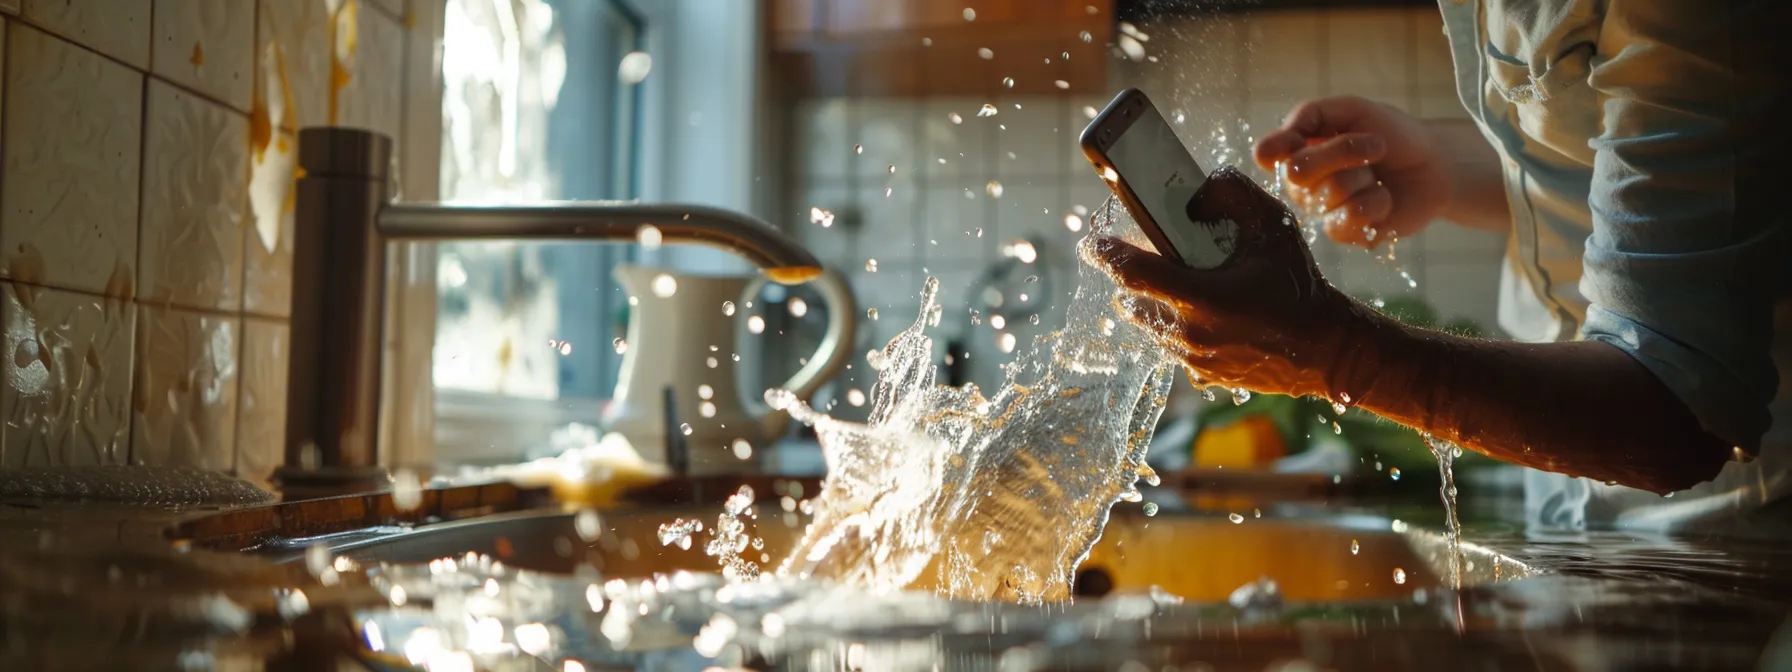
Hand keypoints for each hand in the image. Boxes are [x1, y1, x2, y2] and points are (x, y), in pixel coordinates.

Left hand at [1090, 168, 1382, 399]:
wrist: (1329, 349)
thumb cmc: (1300, 287)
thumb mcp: (1274, 227)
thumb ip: (1234, 194)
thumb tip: (1199, 188)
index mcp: (1200, 298)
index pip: (1131, 272)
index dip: (1105, 254)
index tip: (1091, 242)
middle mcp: (1189, 334)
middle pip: (1132, 302)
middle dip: (1130, 277)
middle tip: (1140, 254)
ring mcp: (1194, 360)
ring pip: (1149, 326)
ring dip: (1150, 302)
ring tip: (1170, 279)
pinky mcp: (1203, 376)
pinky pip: (1171, 347)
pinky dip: (1174, 326)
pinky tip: (1198, 310)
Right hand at [1253, 96, 1450, 247]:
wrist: (1434, 165)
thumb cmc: (1394, 135)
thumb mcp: (1355, 110)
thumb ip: (1314, 114)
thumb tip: (1283, 134)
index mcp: (1300, 149)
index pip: (1268, 153)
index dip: (1273, 150)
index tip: (1292, 142)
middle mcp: (1304, 183)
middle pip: (1298, 171)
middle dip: (1343, 151)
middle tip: (1374, 146)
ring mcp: (1323, 210)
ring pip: (1330, 192)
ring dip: (1365, 177)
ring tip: (1377, 175)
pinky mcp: (1347, 233)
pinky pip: (1349, 218)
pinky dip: (1376, 202)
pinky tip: (1385, 197)